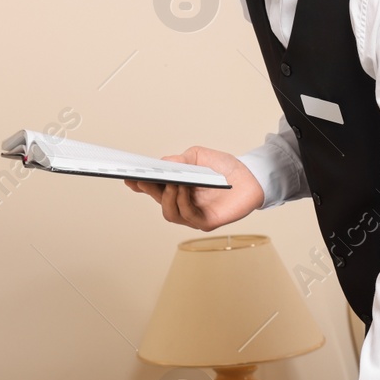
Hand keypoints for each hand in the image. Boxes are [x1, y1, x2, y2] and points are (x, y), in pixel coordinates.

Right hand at [126, 146, 264, 230]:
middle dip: (149, 190)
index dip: (140, 185)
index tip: (128, 177)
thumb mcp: (198, 157)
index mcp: (178, 188)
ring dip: (168, 197)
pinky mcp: (206, 222)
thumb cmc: (225, 167)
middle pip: (159, 201)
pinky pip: (188, 217)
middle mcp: (183, 203)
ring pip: (169, 213)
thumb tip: (162, 165)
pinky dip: (183, 202)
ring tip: (172, 183)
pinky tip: (183, 190)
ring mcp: (193, 215)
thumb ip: (180, 161)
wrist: (250, 176)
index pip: (154, 189)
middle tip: (144, 178)